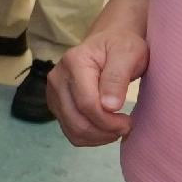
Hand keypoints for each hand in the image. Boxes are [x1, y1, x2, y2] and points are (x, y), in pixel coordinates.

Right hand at [51, 13, 147, 145]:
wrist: (108, 43)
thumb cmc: (120, 47)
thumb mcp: (128, 54)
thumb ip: (118, 78)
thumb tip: (110, 107)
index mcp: (74, 62)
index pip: (87, 103)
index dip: (109, 121)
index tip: (128, 121)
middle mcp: (57, 78)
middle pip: (77, 121)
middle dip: (105, 131)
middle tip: (126, 126)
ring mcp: (53, 93)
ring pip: (73, 130)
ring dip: (98, 137)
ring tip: (117, 128)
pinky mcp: (56, 105)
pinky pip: (71, 132)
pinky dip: (90, 138)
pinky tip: (105, 129)